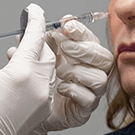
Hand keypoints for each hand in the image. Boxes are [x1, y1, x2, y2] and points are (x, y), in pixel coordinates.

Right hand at [0, 4, 55, 134]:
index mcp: (22, 72)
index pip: (35, 36)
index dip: (35, 19)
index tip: (33, 9)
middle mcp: (38, 85)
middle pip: (46, 52)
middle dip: (37, 40)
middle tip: (23, 33)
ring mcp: (43, 100)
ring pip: (49, 69)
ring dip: (38, 58)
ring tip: (19, 56)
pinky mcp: (42, 112)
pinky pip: (47, 85)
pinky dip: (39, 75)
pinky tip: (22, 76)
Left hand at [8, 17, 112, 134]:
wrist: (30, 111)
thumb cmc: (39, 81)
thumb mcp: (35, 57)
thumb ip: (35, 41)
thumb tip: (30, 23)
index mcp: (82, 56)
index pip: (91, 40)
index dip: (82, 31)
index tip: (68, 25)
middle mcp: (91, 72)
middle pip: (105, 57)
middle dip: (85, 50)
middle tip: (65, 47)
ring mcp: (90, 92)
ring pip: (100, 78)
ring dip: (78, 72)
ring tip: (59, 72)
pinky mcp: (84, 110)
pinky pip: (90, 99)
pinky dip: (74, 91)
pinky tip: (59, 88)